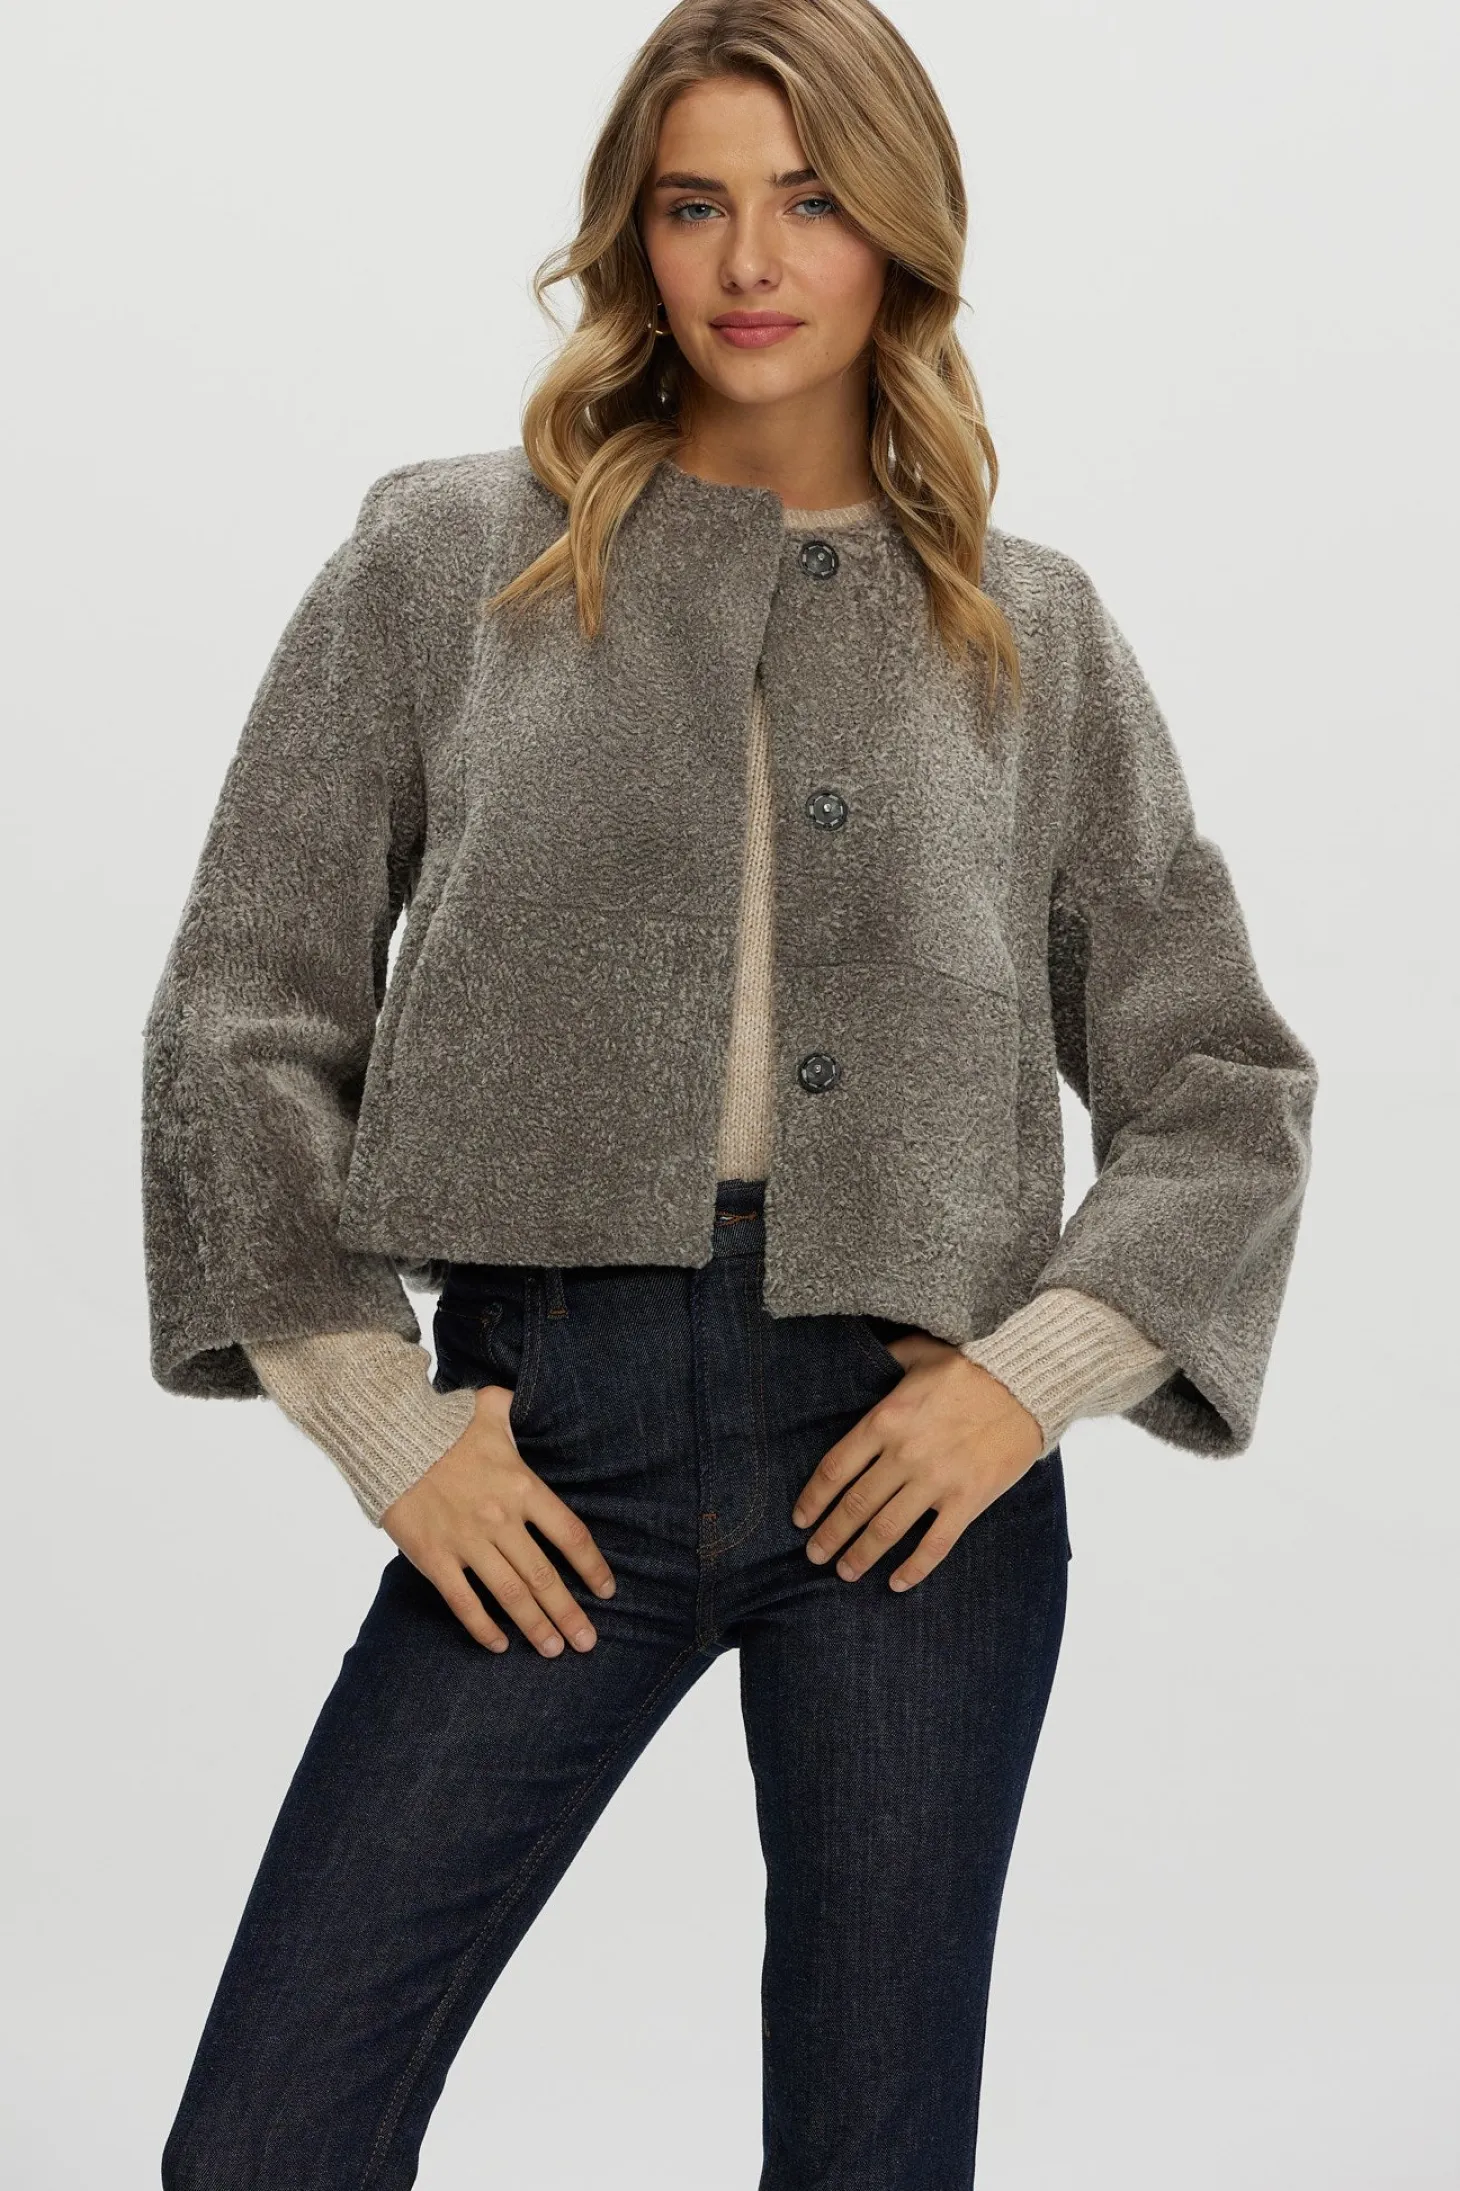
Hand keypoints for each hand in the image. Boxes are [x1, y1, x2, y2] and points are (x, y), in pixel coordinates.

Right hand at [381, 1384, 615, 1653]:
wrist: (387, 1436)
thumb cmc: (442, 1422)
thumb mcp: (489, 1408)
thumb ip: (514, 1410)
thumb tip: (526, 1399)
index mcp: (522, 1486)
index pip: (570, 1535)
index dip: (592, 1567)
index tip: (606, 1591)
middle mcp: (500, 1519)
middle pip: (544, 1576)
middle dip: (569, 1613)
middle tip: (587, 1642)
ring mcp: (466, 1541)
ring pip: (510, 1594)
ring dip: (535, 1626)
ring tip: (553, 1649)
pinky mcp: (433, 1557)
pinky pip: (463, 1602)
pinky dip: (483, 1628)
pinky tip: (500, 1645)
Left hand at [790, 1334, 1045, 1591]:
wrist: (1028, 1382)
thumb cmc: (972, 1365)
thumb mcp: (919, 1353)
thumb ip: (886, 1360)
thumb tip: (864, 1357)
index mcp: (885, 1420)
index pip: (835, 1468)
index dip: (813, 1498)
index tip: (800, 1519)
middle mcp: (904, 1454)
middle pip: (855, 1505)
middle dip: (830, 1535)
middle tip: (813, 1555)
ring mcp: (937, 1480)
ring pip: (887, 1529)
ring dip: (861, 1555)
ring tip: (844, 1572)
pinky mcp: (968, 1499)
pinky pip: (935, 1544)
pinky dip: (914, 1568)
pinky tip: (897, 1583)